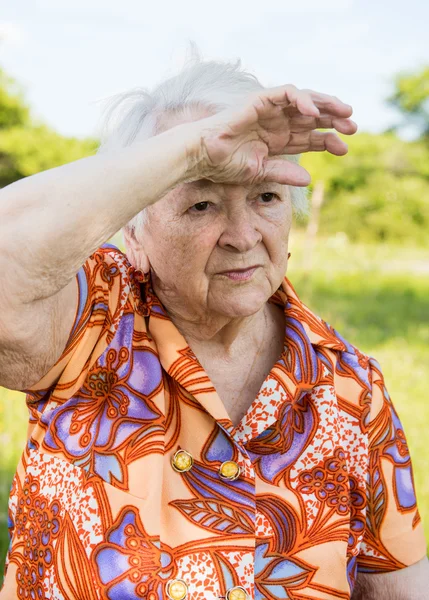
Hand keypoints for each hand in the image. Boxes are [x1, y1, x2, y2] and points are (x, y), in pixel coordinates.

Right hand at [186, 84, 356, 186]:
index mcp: (277, 140)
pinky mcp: (260, 100)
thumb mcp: (259, 172)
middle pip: (312, 117)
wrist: (202, 155)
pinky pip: (286, 93)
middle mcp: (276, 122)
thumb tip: (308, 179)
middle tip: (353, 128)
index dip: (328, 141)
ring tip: (345, 113)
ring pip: (305, 101)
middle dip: (334, 120)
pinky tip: (315, 113)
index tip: (345, 150)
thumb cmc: (224, 165)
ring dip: (326, 105)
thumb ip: (282, 173)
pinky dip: (302, 100)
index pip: (309, 137)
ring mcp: (269, 110)